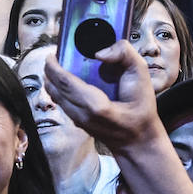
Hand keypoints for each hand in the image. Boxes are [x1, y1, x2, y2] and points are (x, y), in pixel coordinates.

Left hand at [43, 40, 160, 150]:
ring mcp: (78, 121)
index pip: (65, 82)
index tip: (51, 54)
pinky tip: (65, 83)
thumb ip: (125, 55)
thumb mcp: (143, 76)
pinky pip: (62, 103)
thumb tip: (99, 53)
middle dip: (50, 71)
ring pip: (56, 97)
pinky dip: (59, 90)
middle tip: (52, 57)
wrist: (139, 140)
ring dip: (52, 81)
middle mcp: (82, 114)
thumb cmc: (142, 110)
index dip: (54, 67)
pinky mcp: (78, 123)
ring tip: (56, 67)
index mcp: (96, 105)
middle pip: (55, 89)